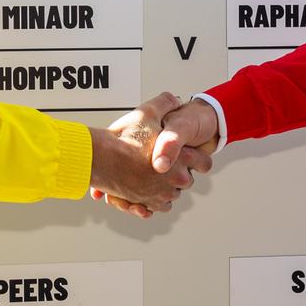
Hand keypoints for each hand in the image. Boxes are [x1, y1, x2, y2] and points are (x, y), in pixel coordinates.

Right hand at [89, 92, 213, 217]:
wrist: (100, 158)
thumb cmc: (123, 138)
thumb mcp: (147, 112)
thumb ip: (165, 103)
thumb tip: (174, 99)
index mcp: (182, 157)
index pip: (205, 164)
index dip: (198, 159)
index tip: (190, 156)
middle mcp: (175, 179)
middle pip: (187, 180)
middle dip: (178, 172)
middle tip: (164, 163)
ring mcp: (161, 194)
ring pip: (172, 194)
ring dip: (165, 186)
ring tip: (153, 175)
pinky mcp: (146, 203)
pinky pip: (158, 206)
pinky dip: (154, 199)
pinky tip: (147, 188)